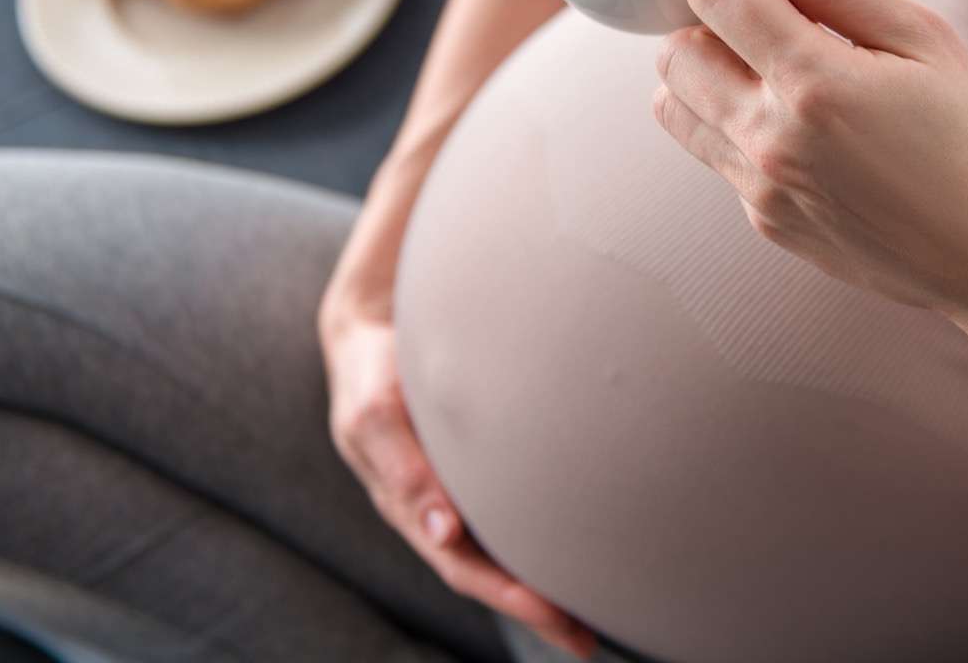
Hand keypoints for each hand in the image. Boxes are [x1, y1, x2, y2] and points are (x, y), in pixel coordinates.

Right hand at [320, 218, 595, 658]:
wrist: (371, 336)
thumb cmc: (372, 375)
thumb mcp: (375, 415)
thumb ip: (405, 469)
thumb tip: (444, 531)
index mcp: (409, 509)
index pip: (462, 567)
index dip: (507, 596)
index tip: (551, 614)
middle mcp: (434, 512)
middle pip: (488, 575)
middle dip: (535, 610)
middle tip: (585, 641)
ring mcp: (453, 495)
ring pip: (501, 553)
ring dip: (543, 587)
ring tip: (596, 616)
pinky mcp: (472, 472)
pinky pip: (507, 518)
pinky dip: (540, 541)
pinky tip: (579, 552)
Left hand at [652, 0, 967, 351]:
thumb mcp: (922, 39)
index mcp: (813, 85)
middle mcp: (770, 142)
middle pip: (674, 50)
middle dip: (712, 23)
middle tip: (779, 26)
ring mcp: (760, 190)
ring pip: (675, 107)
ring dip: (709, 76)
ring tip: (781, 75)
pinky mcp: (766, 223)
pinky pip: (714, 156)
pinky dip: (737, 129)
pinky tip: (806, 131)